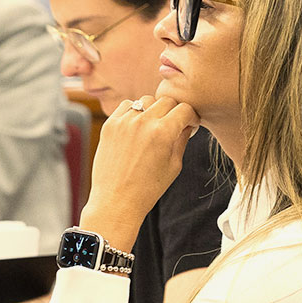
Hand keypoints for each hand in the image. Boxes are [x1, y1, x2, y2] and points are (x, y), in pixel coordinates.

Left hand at [82, 94, 198, 249]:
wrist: (116, 202)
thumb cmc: (147, 189)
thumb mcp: (174, 166)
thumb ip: (182, 139)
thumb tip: (187, 124)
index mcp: (163, 132)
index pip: (185, 109)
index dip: (191, 116)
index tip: (190, 123)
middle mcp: (143, 122)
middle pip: (167, 101)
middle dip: (174, 112)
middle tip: (173, 126)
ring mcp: (124, 122)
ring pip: (147, 100)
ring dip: (154, 110)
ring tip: (153, 127)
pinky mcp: (110, 125)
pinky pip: (126, 105)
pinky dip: (134, 111)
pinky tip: (136, 126)